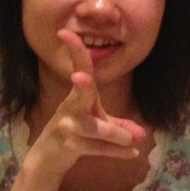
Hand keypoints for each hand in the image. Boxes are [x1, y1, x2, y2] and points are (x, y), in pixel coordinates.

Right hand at [28, 29, 146, 176]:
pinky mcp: (68, 146)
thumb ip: (118, 126)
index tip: (64, 32)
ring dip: (115, 134)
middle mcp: (71, 108)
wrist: (48, 158)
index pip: (80, 69)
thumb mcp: (96, 123)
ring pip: (94, 128)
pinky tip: (132, 154)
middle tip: (80, 78)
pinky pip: (96, 148)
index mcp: (78, 96)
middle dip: (82, 87)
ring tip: (133, 141)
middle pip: (80, 95)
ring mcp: (68, 127)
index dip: (74, 51)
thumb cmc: (74, 132)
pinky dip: (116, 152)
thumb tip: (141, 134)